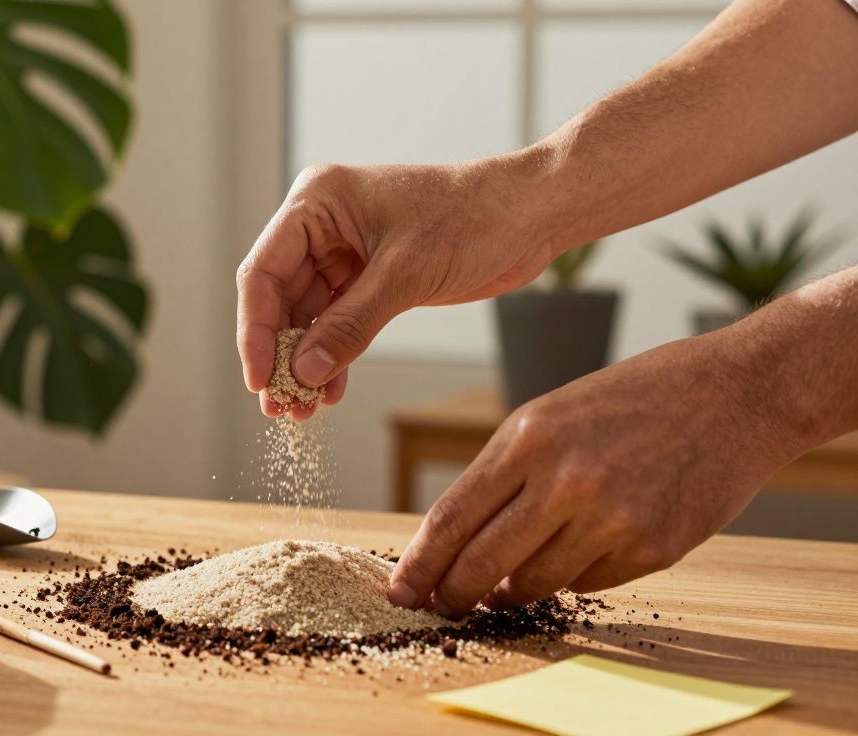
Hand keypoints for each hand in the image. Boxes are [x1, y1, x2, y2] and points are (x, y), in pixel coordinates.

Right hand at [236, 159, 554, 417]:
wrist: (531, 213)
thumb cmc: (473, 218)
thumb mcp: (405, 275)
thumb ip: (350, 325)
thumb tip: (305, 373)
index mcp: (317, 202)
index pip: (263, 272)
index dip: (255, 331)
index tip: (259, 379)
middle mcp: (322, 225)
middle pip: (279, 298)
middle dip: (280, 354)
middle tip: (280, 405)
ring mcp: (344, 252)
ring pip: (307, 316)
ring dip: (306, 362)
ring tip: (304, 408)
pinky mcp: (369, 276)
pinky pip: (338, 322)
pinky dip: (334, 356)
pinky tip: (331, 390)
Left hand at [387, 329, 805, 616]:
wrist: (735, 393)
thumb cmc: (633, 399)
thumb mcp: (551, 416)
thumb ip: (505, 476)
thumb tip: (460, 542)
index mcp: (529, 438)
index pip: (454, 517)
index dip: (421, 562)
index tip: (401, 589)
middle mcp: (566, 480)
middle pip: (483, 562)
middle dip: (454, 592)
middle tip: (442, 604)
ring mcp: (612, 519)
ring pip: (535, 583)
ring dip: (514, 591)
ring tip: (509, 584)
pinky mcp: (652, 549)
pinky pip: (588, 584)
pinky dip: (572, 578)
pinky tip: (579, 553)